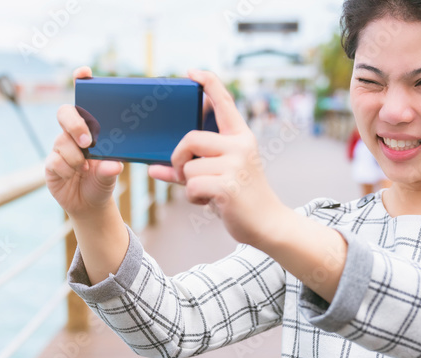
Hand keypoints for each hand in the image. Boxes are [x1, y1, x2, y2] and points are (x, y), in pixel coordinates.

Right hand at [45, 66, 124, 218]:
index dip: (80, 82)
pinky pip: (55, 161)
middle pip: (65, 113)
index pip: (83, 99)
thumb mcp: (111, 175)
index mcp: (90, 127)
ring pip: (62, 142)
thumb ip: (110, 169)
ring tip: (86, 169)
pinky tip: (73, 176)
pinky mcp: (50, 163)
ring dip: (76, 158)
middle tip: (88, 141)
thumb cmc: (102, 180)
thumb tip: (113, 165)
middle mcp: (72, 132)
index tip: (84, 72)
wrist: (89, 204)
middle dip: (75, 124)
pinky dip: (67, 170)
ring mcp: (59, 146)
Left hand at [148, 70, 289, 245]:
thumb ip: (186, 168)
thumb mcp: (217, 176)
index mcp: (240, 136)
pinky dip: (194, 198)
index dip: (208, 83)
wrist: (267, 223)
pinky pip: (191, 185)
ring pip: (188, 167)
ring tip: (210, 192)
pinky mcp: (228, 185)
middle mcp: (240, 145)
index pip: (223, 102)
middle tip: (184, 173)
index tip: (192, 71)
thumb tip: (153, 168)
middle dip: (179, 158)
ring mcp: (236, 164)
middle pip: (190, 139)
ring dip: (190, 184)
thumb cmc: (239, 197)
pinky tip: (211, 202)